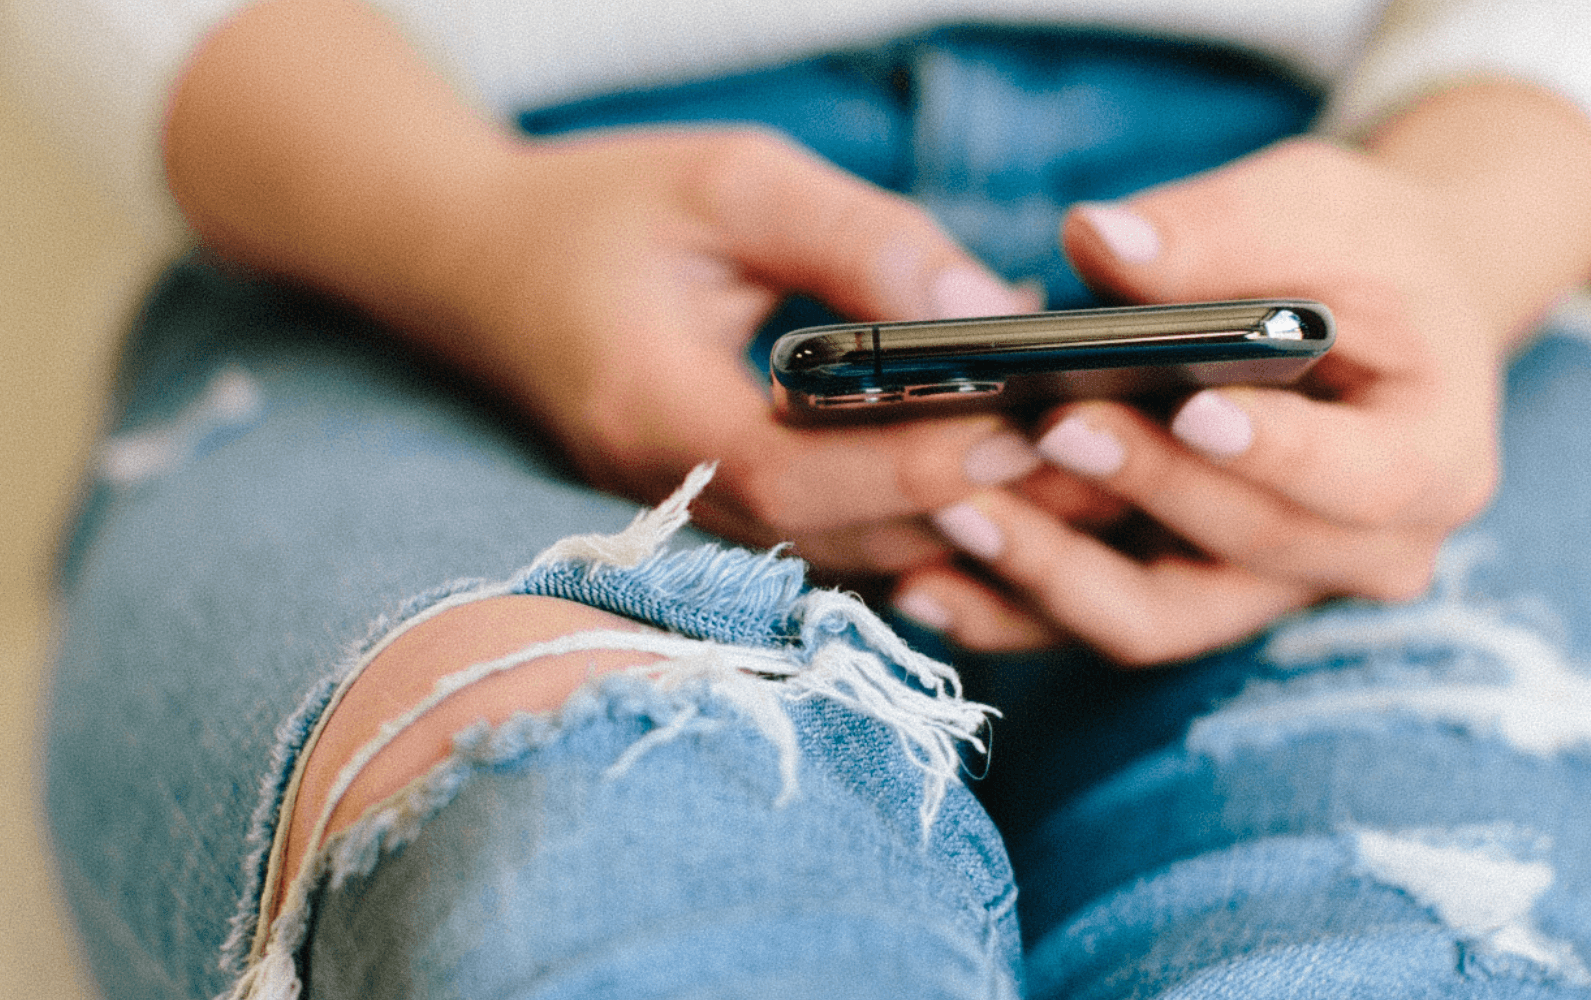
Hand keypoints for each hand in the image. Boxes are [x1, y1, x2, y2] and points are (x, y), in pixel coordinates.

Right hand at [164, 0, 1046, 573]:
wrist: (478, 267)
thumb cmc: (600, 208)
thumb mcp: (730, 181)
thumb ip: (857, 239)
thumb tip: (988, 309)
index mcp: (650, 410)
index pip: (791, 473)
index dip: (909, 465)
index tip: (1023, 427)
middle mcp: (670, 496)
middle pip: (844, 539)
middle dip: (978, 511)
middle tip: (1112, 468)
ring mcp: (696, 524)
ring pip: (856, 560)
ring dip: (973, 530)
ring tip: (1099, 482)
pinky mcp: (727, 522)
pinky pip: (844, 548)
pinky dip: (932, 524)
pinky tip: (1026, 486)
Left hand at [890, 84, 1590, 665]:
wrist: (1379, 315)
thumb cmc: (1362, 254)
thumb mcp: (1316, 209)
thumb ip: (1218, 233)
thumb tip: (1098, 241)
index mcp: (1435, 463)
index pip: (1358, 479)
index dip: (1273, 455)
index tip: (1190, 411)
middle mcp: (1369, 556)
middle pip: (1243, 548)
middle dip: (1136, 489)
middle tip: (1039, 426)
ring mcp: (1275, 595)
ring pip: (1156, 617)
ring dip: (1049, 574)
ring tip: (949, 515)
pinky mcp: (1192, 602)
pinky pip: (1094, 625)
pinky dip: (1010, 607)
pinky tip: (919, 581)